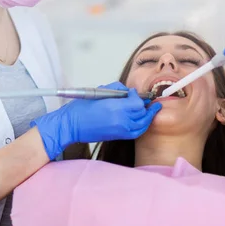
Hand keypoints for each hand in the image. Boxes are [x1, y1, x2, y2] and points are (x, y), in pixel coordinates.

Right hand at [31, 82, 161, 159]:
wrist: (71, 125)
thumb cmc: (81, 108)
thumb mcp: (98, 92)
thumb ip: (116, 89)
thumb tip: (127, 91)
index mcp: (115, 108)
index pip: (137, 102)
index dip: (137, 96)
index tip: (133, 92)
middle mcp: (121, 120)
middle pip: (142, 112)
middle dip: (145, 105)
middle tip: (146, 99)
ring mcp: (120, 130)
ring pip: (143, 123)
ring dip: (148, 115)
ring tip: (152, 109)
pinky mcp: (118, 136)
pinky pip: (137, 132)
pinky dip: (143, 126)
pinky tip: (145, 121)